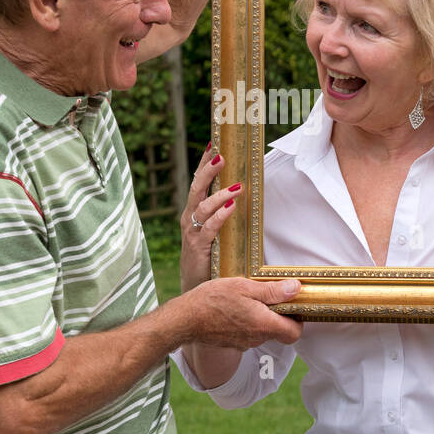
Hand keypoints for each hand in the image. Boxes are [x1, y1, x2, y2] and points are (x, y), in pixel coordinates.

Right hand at [180, 142, 242, 292]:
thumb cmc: (208, 258)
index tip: (213, 144)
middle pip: (197, 188)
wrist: (194, 289)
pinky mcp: (198, 247)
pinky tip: (232, 207)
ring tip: (238, 186)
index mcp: (194, 212)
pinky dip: (220, 216)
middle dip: (208, 170)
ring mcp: (192, 232)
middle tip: (221, 155)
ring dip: (220, 193)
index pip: (199, 182)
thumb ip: (223, 215)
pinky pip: (209, 227)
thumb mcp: (214, 232)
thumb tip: (243, 194)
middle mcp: (190, 218)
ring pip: (203, 206)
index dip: (204, 163)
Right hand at [185, 276, 302, 350]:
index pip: (295, 333)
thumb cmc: (213, 300)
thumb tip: (296, 289)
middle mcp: (257, 338)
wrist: (184, 319)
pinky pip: (248, 334)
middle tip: (268, 296)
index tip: (291, 304)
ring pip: (263, 332)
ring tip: (248, 299)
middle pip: (279, 331)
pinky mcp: (233, 344)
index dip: (298, 319)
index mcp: (264, 325)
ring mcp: (244, 344)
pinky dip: (247, 323)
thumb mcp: (244, 287)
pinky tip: (235, 308)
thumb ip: (272, 290)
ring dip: (261, 318)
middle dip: (278, 315)